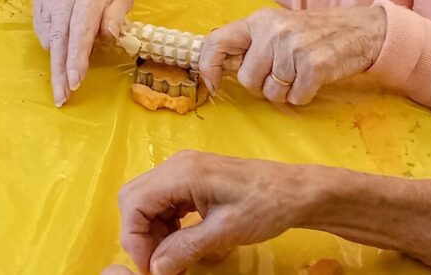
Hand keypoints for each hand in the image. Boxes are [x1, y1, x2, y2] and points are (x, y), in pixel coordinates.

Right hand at [33, 0, 133, 105]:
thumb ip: (117, 14)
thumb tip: (110, 37)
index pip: (81, 29)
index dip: (78, 57)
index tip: (75, 81)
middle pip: (61, 39)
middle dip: (61, 71)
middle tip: (62, 97)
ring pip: (50, 38)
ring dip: (56, 65)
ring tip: (62, 86)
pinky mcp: (38, 3)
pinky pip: (43, 32)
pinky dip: (52, 46)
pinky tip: (61, 54)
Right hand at [118, 151, 311, 274]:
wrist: (296, 191)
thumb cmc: (266, 205)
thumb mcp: (225, 231)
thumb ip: (185, 248)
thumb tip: (155, 268)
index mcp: (182, 172)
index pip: (134, 203)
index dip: (134, 239)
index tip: (150, 268)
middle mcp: (178, 166)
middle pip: (135, 199)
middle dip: (140, 235)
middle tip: (159, 264)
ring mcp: (186, 170)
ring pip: (148, 201)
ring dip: (153, 232)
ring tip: (173, 258)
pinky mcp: (194, 179)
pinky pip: (165, 201)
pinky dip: (166, 224)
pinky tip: (182, 243)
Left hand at [198, 6, 386, 105]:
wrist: (361, 29)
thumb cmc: (315, 32)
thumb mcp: (279, 27)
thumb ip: (252, 43)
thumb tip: (219, 68)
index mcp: (260, 20)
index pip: (217, 41)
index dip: (208, 67)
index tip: (213, 85)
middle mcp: (274, 30)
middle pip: (248, 80)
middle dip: (263, 85)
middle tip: (284, 72)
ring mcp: (294, 47)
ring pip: (271, 93)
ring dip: (286, 91)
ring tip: (301, 72)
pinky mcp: (314, 65)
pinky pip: (295, 98)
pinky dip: (304, 95)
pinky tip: (314, 79)